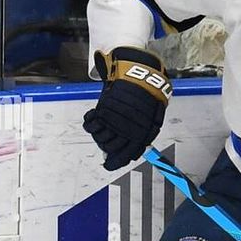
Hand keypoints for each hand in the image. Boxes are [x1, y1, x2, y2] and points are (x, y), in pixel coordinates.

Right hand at [82, 47, 170, 170]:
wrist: (140, 76)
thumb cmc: (148, 98)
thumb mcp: (151, 119)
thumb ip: (140, 136)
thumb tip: (131, 154)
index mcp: (142, 134)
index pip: (127, 155)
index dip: (116, 162)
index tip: (108, 165)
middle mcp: (128, 130)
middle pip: (110, 148)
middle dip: (106, 145)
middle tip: (105, 138)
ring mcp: (115, 120)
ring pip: (100, 138)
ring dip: (98, 134)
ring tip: (100, 124)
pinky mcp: (104, 110)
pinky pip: (91, 125)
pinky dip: (90, 122)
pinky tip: (93, 116)